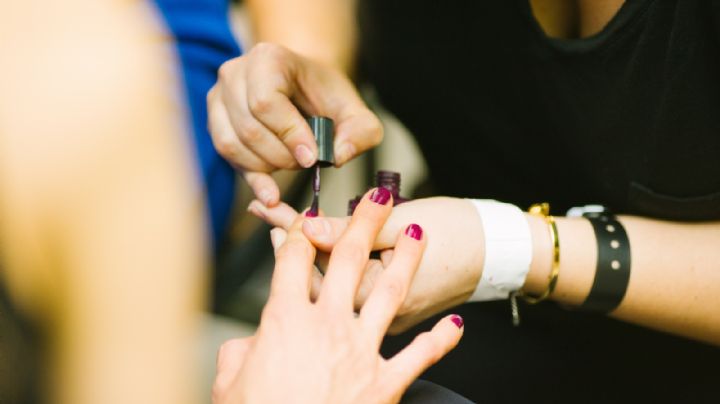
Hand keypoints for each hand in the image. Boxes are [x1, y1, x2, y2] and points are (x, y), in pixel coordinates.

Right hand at [207, 43, 381, 205]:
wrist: (304, 88)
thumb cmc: (326, 97)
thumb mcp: (356, 111)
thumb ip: (361, 132)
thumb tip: (338, 156)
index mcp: (268, 58)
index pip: (266, 102)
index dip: (289, 135)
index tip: (311, 157)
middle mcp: (235, 72)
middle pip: (249, 128)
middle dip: (281, 156)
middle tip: (305, 163)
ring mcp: (219, 96)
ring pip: (232, 144)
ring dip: (265, 166)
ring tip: (291, 163)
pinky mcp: (215, 120)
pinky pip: (226, 154)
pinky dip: (250, 175)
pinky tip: (270, 190)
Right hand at [213, 189, 463, 403]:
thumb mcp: (229, 383)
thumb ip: (239, 352)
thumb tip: (247, 345)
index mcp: (285, 320)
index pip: (293, 261)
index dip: (300, 231)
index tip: (309, 215)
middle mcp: (327, 326)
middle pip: (348, 260)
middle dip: (365, 222)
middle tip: (379, 196)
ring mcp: (361, 351)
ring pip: (389, 292)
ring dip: (406, 260)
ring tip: (418, 233)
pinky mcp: (385, 382)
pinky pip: (420, 355)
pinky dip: (441, 340)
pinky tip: (456, 325)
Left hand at [249, 197, 484, 333]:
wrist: (498, 254)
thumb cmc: (460, 236)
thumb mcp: (405, 224)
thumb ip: (354, 231)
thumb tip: (309, 228)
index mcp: (376, 293)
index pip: (320, 259)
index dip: (292, 228)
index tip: (270, 207)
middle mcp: (374, 313)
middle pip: (318, 273)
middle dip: (291, 239)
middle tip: (265, 211)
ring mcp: (381, 315)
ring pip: (333, 282)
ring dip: (309, 251)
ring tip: (283, 226)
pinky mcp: (390, 309)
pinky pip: (352, 287)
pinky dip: (335, 263)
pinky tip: (321, 246)